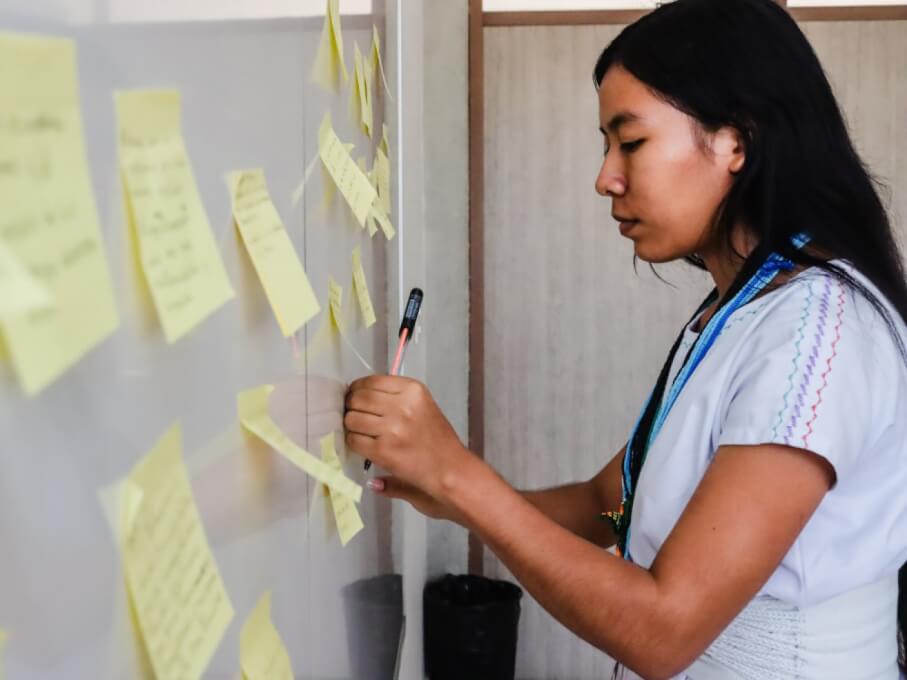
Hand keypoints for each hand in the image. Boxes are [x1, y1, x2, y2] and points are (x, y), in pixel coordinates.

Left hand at [344, 375, 473, 514]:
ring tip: (360, 433)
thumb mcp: (423, 406)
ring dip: (351, 426)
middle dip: (351, 407)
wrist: (452, 471)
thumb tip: (357, 393)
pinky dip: (354, 443)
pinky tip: (363, 446)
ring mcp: (392, 428)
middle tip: (355, 417)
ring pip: (352, 419)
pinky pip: (354, 440)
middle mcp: (403, 405)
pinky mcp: (383, 450)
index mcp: (413, 390)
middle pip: (358, 398)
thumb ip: (394, 398)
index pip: (371, 381)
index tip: (356, 398)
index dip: (358, 390)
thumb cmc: (438, 440)